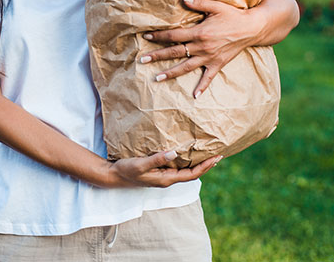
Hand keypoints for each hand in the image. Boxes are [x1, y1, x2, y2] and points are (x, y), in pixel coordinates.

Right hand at [107, 150, 221, 187]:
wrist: (114, 175)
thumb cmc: (126, 170)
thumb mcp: (140, 164)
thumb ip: (157, 159)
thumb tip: (175, 153)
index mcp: (166, 179)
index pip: (191, 174)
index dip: (205, 167)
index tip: (216, 158)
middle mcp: (167, 179)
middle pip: (192, 173)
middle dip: (206, 165)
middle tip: (218, 155)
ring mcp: (163, 176)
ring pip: (185, 170)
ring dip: (197, 163)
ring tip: (207, 153)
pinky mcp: (159, 171)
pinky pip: (177, 167)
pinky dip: (186, 160)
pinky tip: (187, 153)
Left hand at [139, 0, 263, 97]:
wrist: (252, 28)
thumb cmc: (233, 15)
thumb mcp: (216, 6)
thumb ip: (198, 3)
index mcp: (199, 33)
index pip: (173, 35)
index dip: (159, 36)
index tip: (146, 37)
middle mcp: (202, 47)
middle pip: (175, 53)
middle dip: (157, 56)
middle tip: (142, 60)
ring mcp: (210, 58)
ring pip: (186, 67)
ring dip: (171, 73)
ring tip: (156, 78)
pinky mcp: (218, 64)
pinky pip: (208, 78)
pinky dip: (202, 87)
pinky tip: (194, 96)